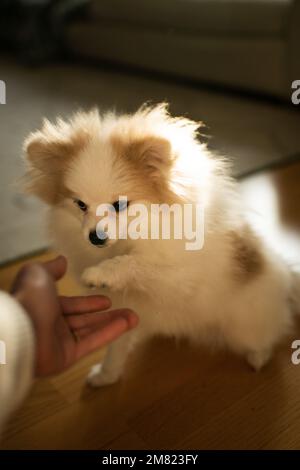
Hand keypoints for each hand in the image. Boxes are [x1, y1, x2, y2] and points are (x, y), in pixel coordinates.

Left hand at [10, 256, 137, 376]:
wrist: (20, 331)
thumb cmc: (29, 299)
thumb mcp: (38, 273)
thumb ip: (52, 268)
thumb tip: (62, 260)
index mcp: (45, 305)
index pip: (71, 304)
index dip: (88, 302)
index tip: (107, 300)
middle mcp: (52, 324)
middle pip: (84, 319)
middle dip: (106, 314)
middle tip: (126, 308)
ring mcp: (60, 342)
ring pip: (91, 330)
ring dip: (113, 323)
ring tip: (134, 317)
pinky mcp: (67, 357)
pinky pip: (92, 343)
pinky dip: (110, 333)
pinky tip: (127, 324)